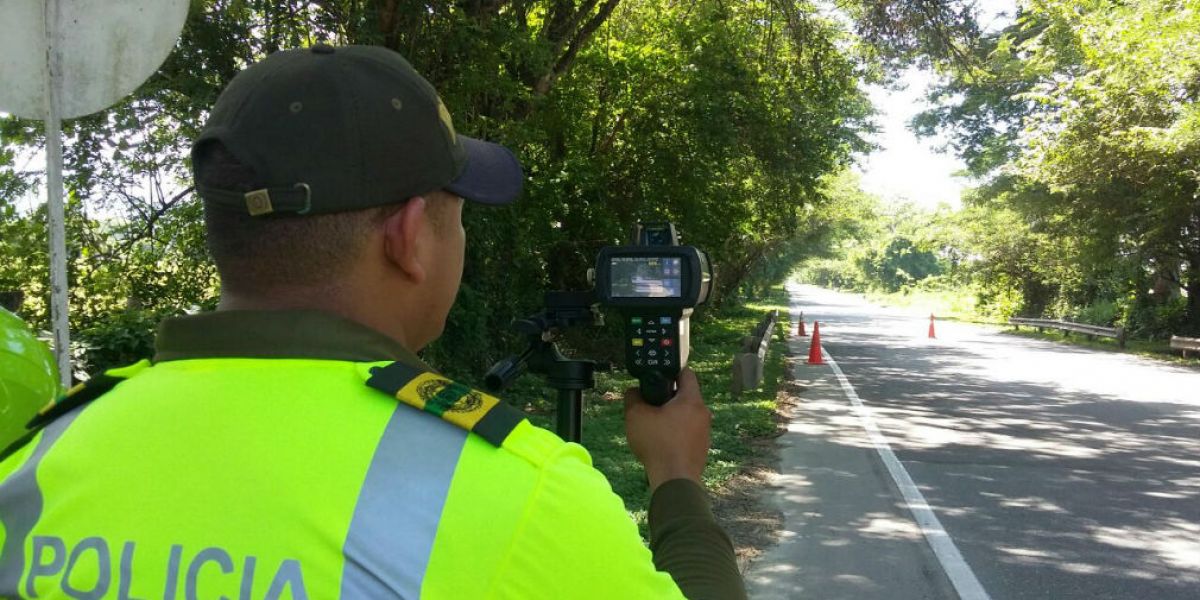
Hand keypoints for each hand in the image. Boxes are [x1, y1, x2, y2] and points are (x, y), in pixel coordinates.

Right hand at [623, 368, 711, 492]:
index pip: (686, 373)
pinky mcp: (702, 448)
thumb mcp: (636, 416)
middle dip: (667, 397)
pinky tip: (661, 443)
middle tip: (650, 404)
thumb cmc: (657, 444)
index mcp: (691, 400)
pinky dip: (676, 433)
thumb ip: (633, 397)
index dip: (671, 372)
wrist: (674, 480)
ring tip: (653, 426)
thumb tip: (634, 391)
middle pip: (685, 396)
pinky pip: (688, 433)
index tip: (657, 377)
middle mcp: (703, 413)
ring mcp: (705, 432)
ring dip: (671, 417)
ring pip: (686, 415)